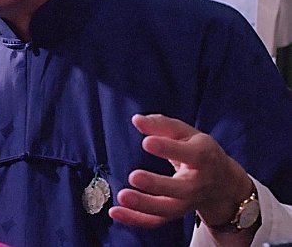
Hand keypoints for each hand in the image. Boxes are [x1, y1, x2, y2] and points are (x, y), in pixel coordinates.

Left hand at [109, 114, 252, 229]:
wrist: (223, 183)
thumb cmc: (200, 151)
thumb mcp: (186, 133)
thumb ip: (161, 124)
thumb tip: (136, 120)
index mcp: (203, 157)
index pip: (190, 154)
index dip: (168, 148)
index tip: (146, 142)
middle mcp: (197, 183)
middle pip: (180, 189)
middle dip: (157, 184)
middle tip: (134, 176)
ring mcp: (187, 202)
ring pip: (167, 209)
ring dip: (144, 206)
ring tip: (122, 196)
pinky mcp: (175, 212)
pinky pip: (156, 221)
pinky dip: (136, 219)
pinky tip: (116, 212)